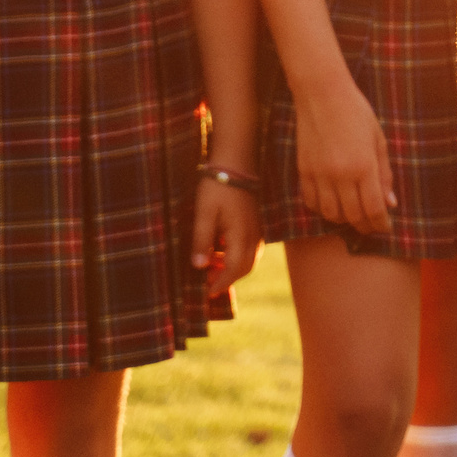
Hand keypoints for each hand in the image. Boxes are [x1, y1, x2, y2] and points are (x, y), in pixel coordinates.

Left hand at [189, 178, 260, 297]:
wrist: (235, 163)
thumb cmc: (216, 187)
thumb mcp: (203, 214)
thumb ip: (201, 241)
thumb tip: (199, 267)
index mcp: (241, 236)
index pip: (234, 270)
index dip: (220, 284)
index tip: (207, 293)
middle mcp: (253, 236)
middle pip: (244, 268)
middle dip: (227, 279)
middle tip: (207, 284)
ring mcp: (256, 229)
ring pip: (249, 259)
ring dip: (232, 269)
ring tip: (212, 269)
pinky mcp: (255, 223)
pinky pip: (250, 248)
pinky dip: (237, 257)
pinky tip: (221, 251)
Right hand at [290, 75, 395, 233]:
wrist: (322, 93)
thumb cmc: (356, 112)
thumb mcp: (378, 140)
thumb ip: (384, 174)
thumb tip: (390, 204)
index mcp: (363, 165)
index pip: (373, 208)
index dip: (381, 223)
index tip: (386, 227)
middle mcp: (340, 174)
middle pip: (352, 216)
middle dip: (365, 226)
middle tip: (372, 226)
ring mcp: (319, 173)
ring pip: (330, 213)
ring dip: (344, 220)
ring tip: (353, 216)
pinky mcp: (303, 170)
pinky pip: (311, 201)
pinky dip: (322, 209)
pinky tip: (332, 205)